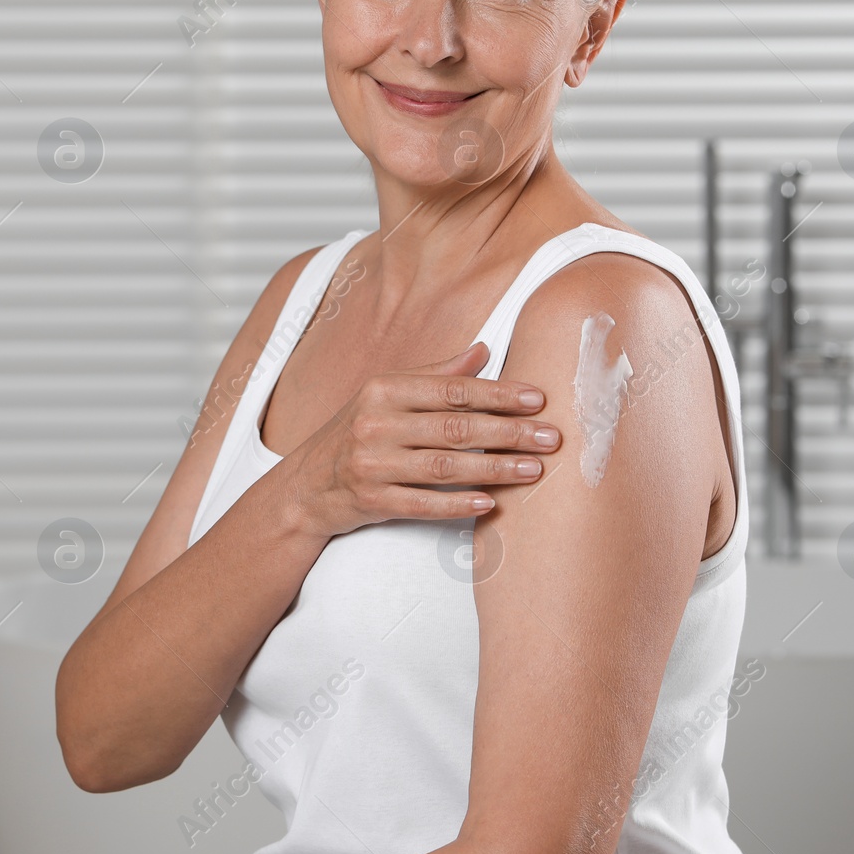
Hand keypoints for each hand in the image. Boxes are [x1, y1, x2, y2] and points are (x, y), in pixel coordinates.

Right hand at [280, 342, 560, 537]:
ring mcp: (371, 464)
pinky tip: (490, 502)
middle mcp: (375, 423)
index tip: (537, 399)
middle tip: (549, 437)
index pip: (452, 390)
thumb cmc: (355, 434)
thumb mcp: (386, 395)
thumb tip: (483, 350)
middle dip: (509, 432)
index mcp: (383, 390)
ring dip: (495, 468)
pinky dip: (458, 503)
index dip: (498, 394)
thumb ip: (435, 376)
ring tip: (533, 469)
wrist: (304, 485)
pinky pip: (423, 503)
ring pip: (445, 466)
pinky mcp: (371, 501)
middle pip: (455, 427)